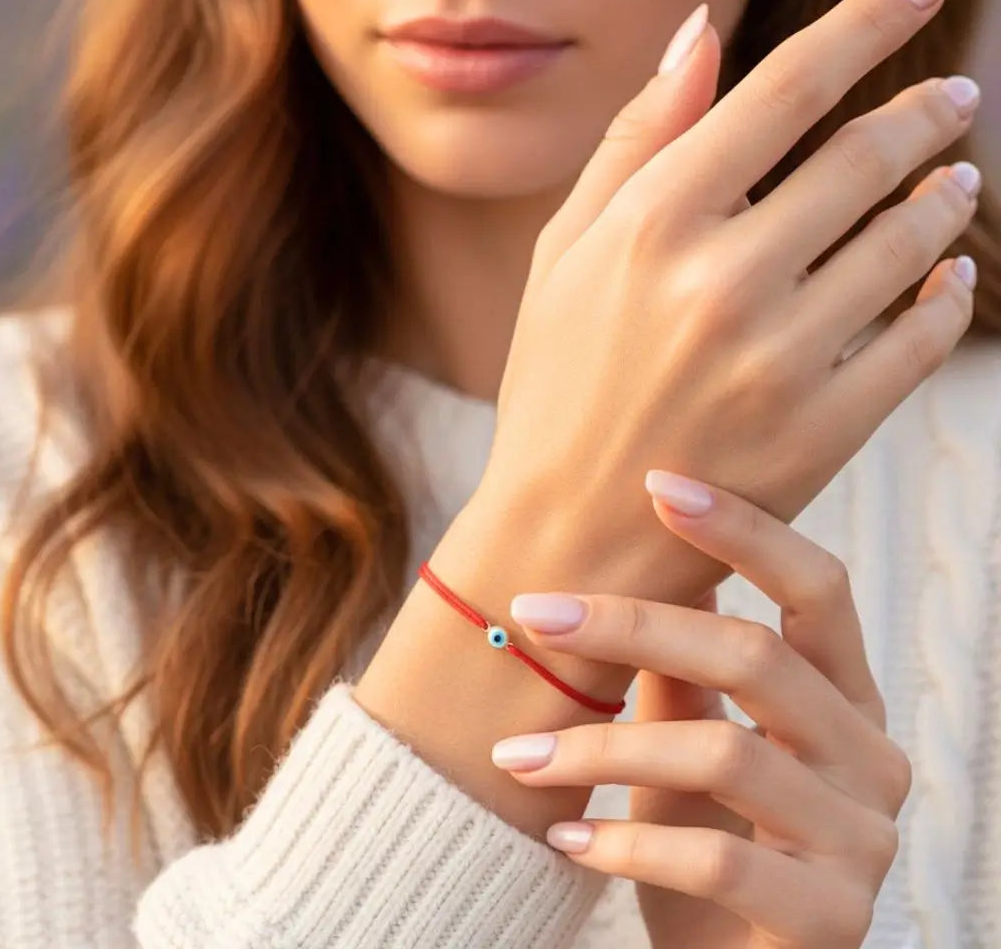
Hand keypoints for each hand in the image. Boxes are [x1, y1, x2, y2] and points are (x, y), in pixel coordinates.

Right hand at [471, 0, 977, 614]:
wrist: (568, 533)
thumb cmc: (556, 387)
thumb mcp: (561, 256)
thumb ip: (632, 140)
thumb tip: (700, 31)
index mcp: (650, 224)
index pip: (787, 88)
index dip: (868, 23)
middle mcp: (720, 281)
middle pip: (862, 156)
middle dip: (924, 111)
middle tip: (951, 97)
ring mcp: (778, 360)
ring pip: (905, 243)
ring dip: (944, 197)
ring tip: (955, 180)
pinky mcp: (822, 433)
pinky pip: (919, 340)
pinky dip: (946, 297)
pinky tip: (947, 275)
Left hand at [490, 471, 910, 947]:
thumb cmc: (707, 837)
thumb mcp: (690, 741)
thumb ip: (679, 668)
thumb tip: (634, 563)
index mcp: (844, 697)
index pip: (818, 588)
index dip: (746, 530)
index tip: (657, 482)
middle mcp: (870, 757)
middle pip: (757, 657)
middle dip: (633, 625)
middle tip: (535, 612)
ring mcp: (859, 841)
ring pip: (725, 755)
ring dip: (602, 749)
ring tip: (517, 756)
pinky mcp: (828, 918)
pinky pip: (717, 862)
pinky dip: (625, 842)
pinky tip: (563, 837)